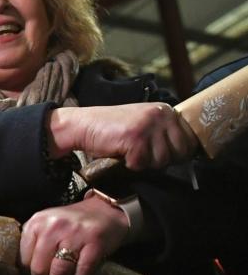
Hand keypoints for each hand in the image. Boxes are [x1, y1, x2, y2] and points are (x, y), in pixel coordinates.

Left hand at [19, 195, 130, 274]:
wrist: (105, 211)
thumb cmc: (71, 223)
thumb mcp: (46, 225)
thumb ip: (33, 243)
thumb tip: (23, 274)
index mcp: (37, 222)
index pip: (23, 258)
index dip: (28, 274)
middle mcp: (53, 227)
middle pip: (39, 268)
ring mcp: (75, 234)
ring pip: (59, 273)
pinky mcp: (95, 243)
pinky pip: (81, 273)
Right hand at [50, 103, 196, 169]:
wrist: (83, 125)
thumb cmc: (113, 130)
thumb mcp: (145, 125)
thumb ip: (165, 133)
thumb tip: (186, 153)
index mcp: (166, 110)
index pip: (191, 140)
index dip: (178, 152)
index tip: (160, 152)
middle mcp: (161, 114)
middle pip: (180, 152)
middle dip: (161, 159)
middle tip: (142, 152)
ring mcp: (149, 125)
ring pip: (161, 160)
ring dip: (144, 162)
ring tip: (129, 150)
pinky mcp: (135, 137)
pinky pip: (141, 164)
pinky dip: (129, 164)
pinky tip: (120, 152)